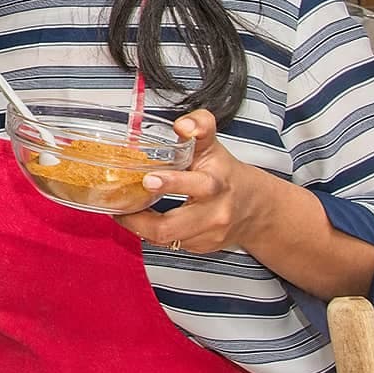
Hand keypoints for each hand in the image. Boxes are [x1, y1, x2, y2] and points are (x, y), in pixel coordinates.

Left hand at [114, 109, 276, 253]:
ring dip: (137, 226)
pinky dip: (148, 232)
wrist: (253, 209)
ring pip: (164, 238)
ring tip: (121, 210)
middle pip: (172, 226)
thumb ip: (200, 127)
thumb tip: (184, 124)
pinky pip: (167, 244)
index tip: (149, 179)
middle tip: (119, 206)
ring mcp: (206, 234)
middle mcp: (214, 213)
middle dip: (140, 219)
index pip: (199, 185)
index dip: (172, 183)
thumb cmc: (225, 174)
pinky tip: (138, 219)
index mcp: (216, 183)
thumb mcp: (213, 146)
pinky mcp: (199, 247)